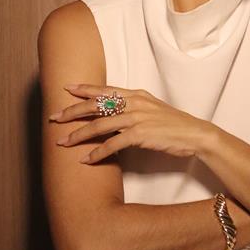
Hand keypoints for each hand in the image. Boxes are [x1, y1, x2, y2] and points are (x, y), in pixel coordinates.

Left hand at [50, 84, 214, 163]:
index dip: (84, 89)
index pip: (105, 90)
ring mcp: (137, 118)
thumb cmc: (174, 124)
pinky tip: (86, 160)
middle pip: (96, 105)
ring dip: (78, 135)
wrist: (195, 134)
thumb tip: (115, 112)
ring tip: (62, 142)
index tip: (67, 89)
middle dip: (72, 111)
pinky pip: (113, 144)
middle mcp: (134, 103)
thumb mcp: (152, 109)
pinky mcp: (141, 134)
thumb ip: (134, 107)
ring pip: (100, 125)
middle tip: (54, 118)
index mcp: (136, 95)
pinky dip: (98, 153)